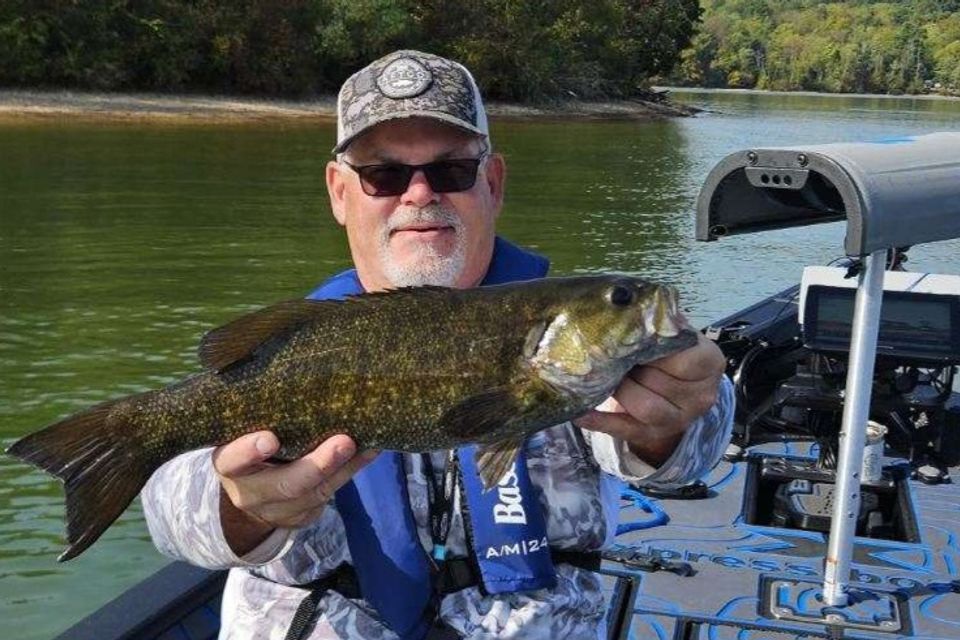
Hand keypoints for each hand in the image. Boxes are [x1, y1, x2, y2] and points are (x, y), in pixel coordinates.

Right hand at [212, 431, 377, 555]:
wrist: (252, 491)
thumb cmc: (252, 445)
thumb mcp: (246, 431)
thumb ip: (265, 417)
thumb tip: (307, 381)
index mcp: (228, 464)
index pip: (232, 459)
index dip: (249, 451)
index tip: (270, 439)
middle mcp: (248, 492)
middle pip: (285, 484)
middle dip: (318, 465)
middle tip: (344, 442)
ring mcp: (275, 511)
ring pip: (314, 493)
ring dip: (344, 468)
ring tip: (367, 445)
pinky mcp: (300, 518)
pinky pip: (328, 496)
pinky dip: (349, 472)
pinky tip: (367, 453)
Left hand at [574, 333, 724, 465]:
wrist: (674, 389)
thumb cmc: (669, 354)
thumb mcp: (673, 335)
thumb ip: (659, 322)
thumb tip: (630, 300)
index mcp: (709, 362)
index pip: (684, 359)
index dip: (654, 350)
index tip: (634, 340)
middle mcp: (700, 395)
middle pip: (659, 382)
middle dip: (631, 367)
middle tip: (609, 354)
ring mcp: (679, 419)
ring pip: (644, 407)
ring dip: (620, 390)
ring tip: (604, 375)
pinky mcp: (654, 434)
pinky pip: (624, 430)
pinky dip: (599, 421)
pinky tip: (580, 412)